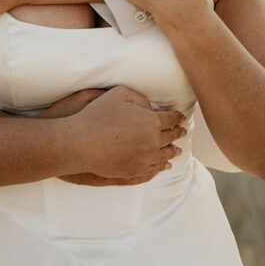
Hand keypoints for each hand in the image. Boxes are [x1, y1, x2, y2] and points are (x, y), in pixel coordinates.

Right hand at [68, 85, 184, 180]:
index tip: (180, 117)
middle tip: (183, 132)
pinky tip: (163, 165)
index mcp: (152, 122)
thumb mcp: (119, 94)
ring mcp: (144, 159)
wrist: (81, 142)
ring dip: (172, 152)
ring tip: (176, 151)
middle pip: (171, 138)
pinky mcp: (133, 171)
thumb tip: (152, 108)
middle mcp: (153, 143)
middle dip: (178, 134)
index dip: (177, 117)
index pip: (171, 119)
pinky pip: (153, 170)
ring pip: (164, 156)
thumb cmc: (98, 114)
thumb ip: (139, 98)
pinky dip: (161, 167)